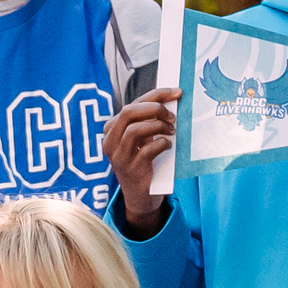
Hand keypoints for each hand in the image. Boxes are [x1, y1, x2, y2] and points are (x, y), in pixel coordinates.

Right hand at [102, 89, 177, 233]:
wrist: (140, 195)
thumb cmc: (143, 161)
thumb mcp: (141, 139)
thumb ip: (148, 121)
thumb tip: (171, 100)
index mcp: (112, 128)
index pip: (133, 104)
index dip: (156, 95)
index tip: (176, 92)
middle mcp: (110, 140)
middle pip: (129, 112)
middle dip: (155, 108)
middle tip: (173, 115)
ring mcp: (118, 156)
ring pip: (135, 129)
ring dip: (158, 126)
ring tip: (171, 131)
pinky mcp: (130, 169)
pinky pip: (146, 150)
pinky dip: (161, 144)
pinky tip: (168, 146)